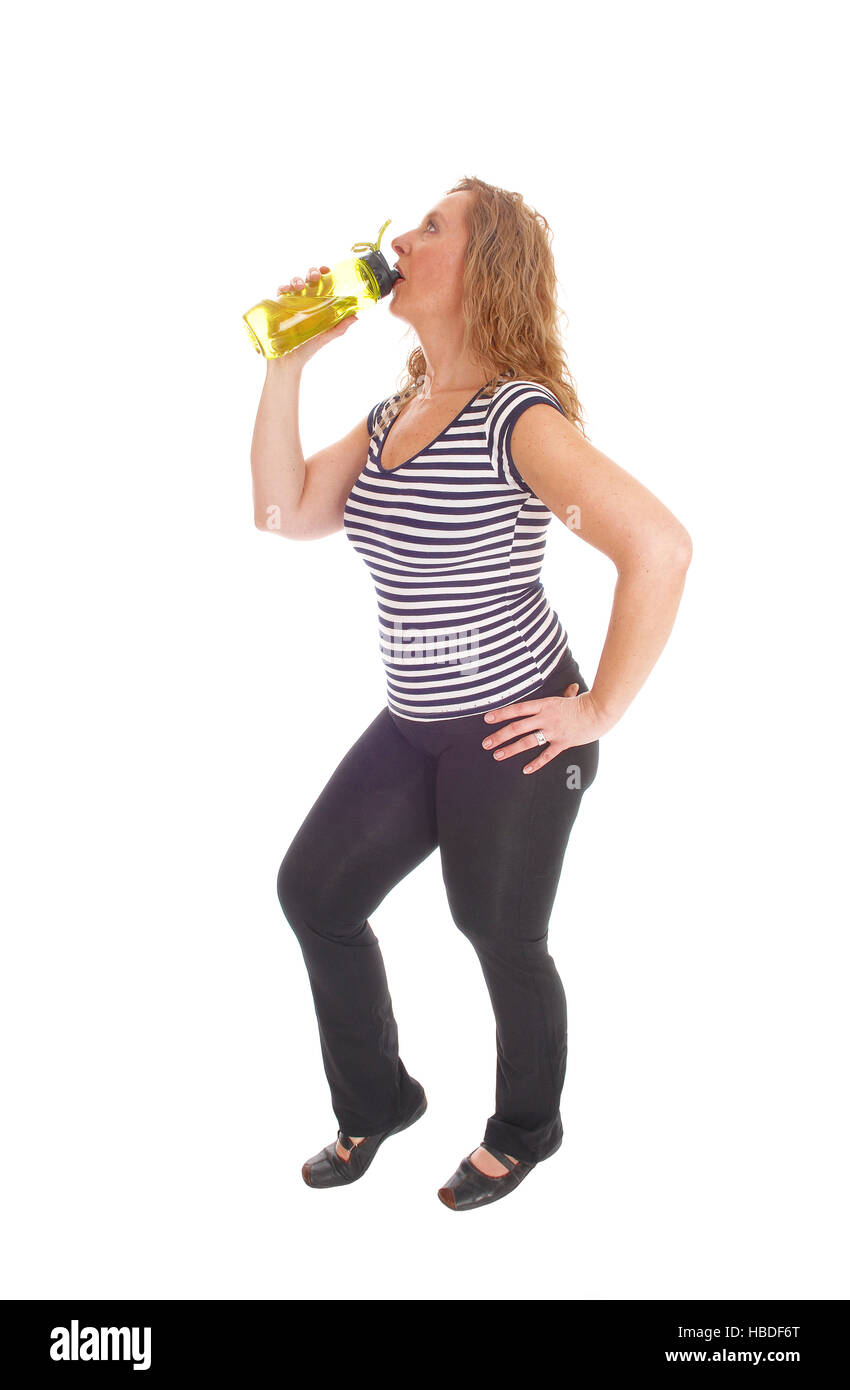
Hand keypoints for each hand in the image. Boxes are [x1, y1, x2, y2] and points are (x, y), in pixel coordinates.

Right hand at [270, 264, 355, 366]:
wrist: (287, 363)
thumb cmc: (306, 350)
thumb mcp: (324, 337)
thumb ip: (339, 328)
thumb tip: (356, 316)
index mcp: (316, 305)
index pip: (320, 284)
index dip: (323, 274)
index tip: (326, 270)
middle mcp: (303, 302)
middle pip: (307, 280)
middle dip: (311, 273)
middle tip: (315, 277)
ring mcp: (290, 304)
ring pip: (293, 284)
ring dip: (296, 279)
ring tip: (301, 285)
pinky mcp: (277, 309)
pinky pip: (278, 294)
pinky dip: (281, 288)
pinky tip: (285, 290)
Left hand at [480, 683, 607, 774]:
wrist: (599, 712)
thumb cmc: (584, 704)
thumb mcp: (570, 697)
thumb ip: (567, 693)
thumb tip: (571, 687)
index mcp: (544, 705)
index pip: (518, 709)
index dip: (501, 714)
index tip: (487, 719)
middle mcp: (545, 718)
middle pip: (517, 727)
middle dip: (500, 735)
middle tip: (486, 743)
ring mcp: (553, 731)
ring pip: (527, 741)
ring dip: (511, 749)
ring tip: (497, 755)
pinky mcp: (562, 743)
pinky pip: (546, 755)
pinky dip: (536, 763)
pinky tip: (525, 769)